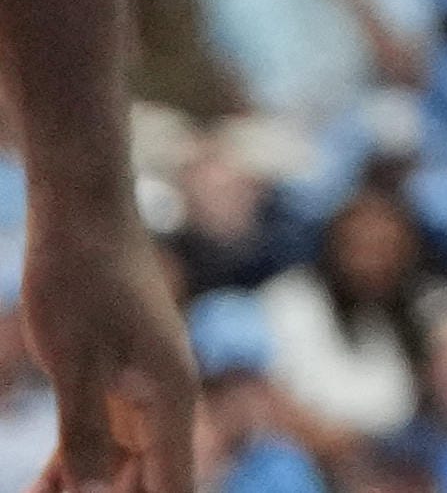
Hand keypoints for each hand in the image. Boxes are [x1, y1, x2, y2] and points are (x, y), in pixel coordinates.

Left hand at [24, 187, 194, 492]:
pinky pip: (99, 436)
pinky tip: (42, 483)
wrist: (83, 210)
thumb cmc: (81, 277)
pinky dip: (71, 465)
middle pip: (147, 482)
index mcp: (171, 398)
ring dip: (83, 490)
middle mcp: (165, 398)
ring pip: (119, 464)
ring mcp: (140, 386)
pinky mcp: (114, 375)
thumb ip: (85, 432)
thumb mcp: (74, 362)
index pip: (174, 487)